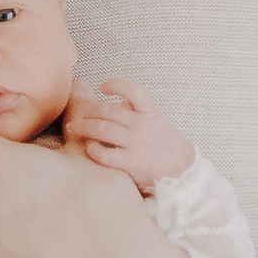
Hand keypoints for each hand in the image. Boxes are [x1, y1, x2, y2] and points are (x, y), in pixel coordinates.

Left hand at [64, 78, 194, 190]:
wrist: (183, 172)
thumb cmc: (166, 146)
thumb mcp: (158, 122)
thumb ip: (141, 111)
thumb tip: (121, 101)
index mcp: (150, 114)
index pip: (135, 91)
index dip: (117, 85)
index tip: (103, 86)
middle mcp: (142, 126)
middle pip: (109, 111)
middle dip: (88, 111)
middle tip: (77, 115)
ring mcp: (136, 144)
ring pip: (104, 129)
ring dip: (85, 126)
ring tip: (74, 128)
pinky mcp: (131, 163)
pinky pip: (106, 154)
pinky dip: (94, 149)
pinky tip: (89, 147)